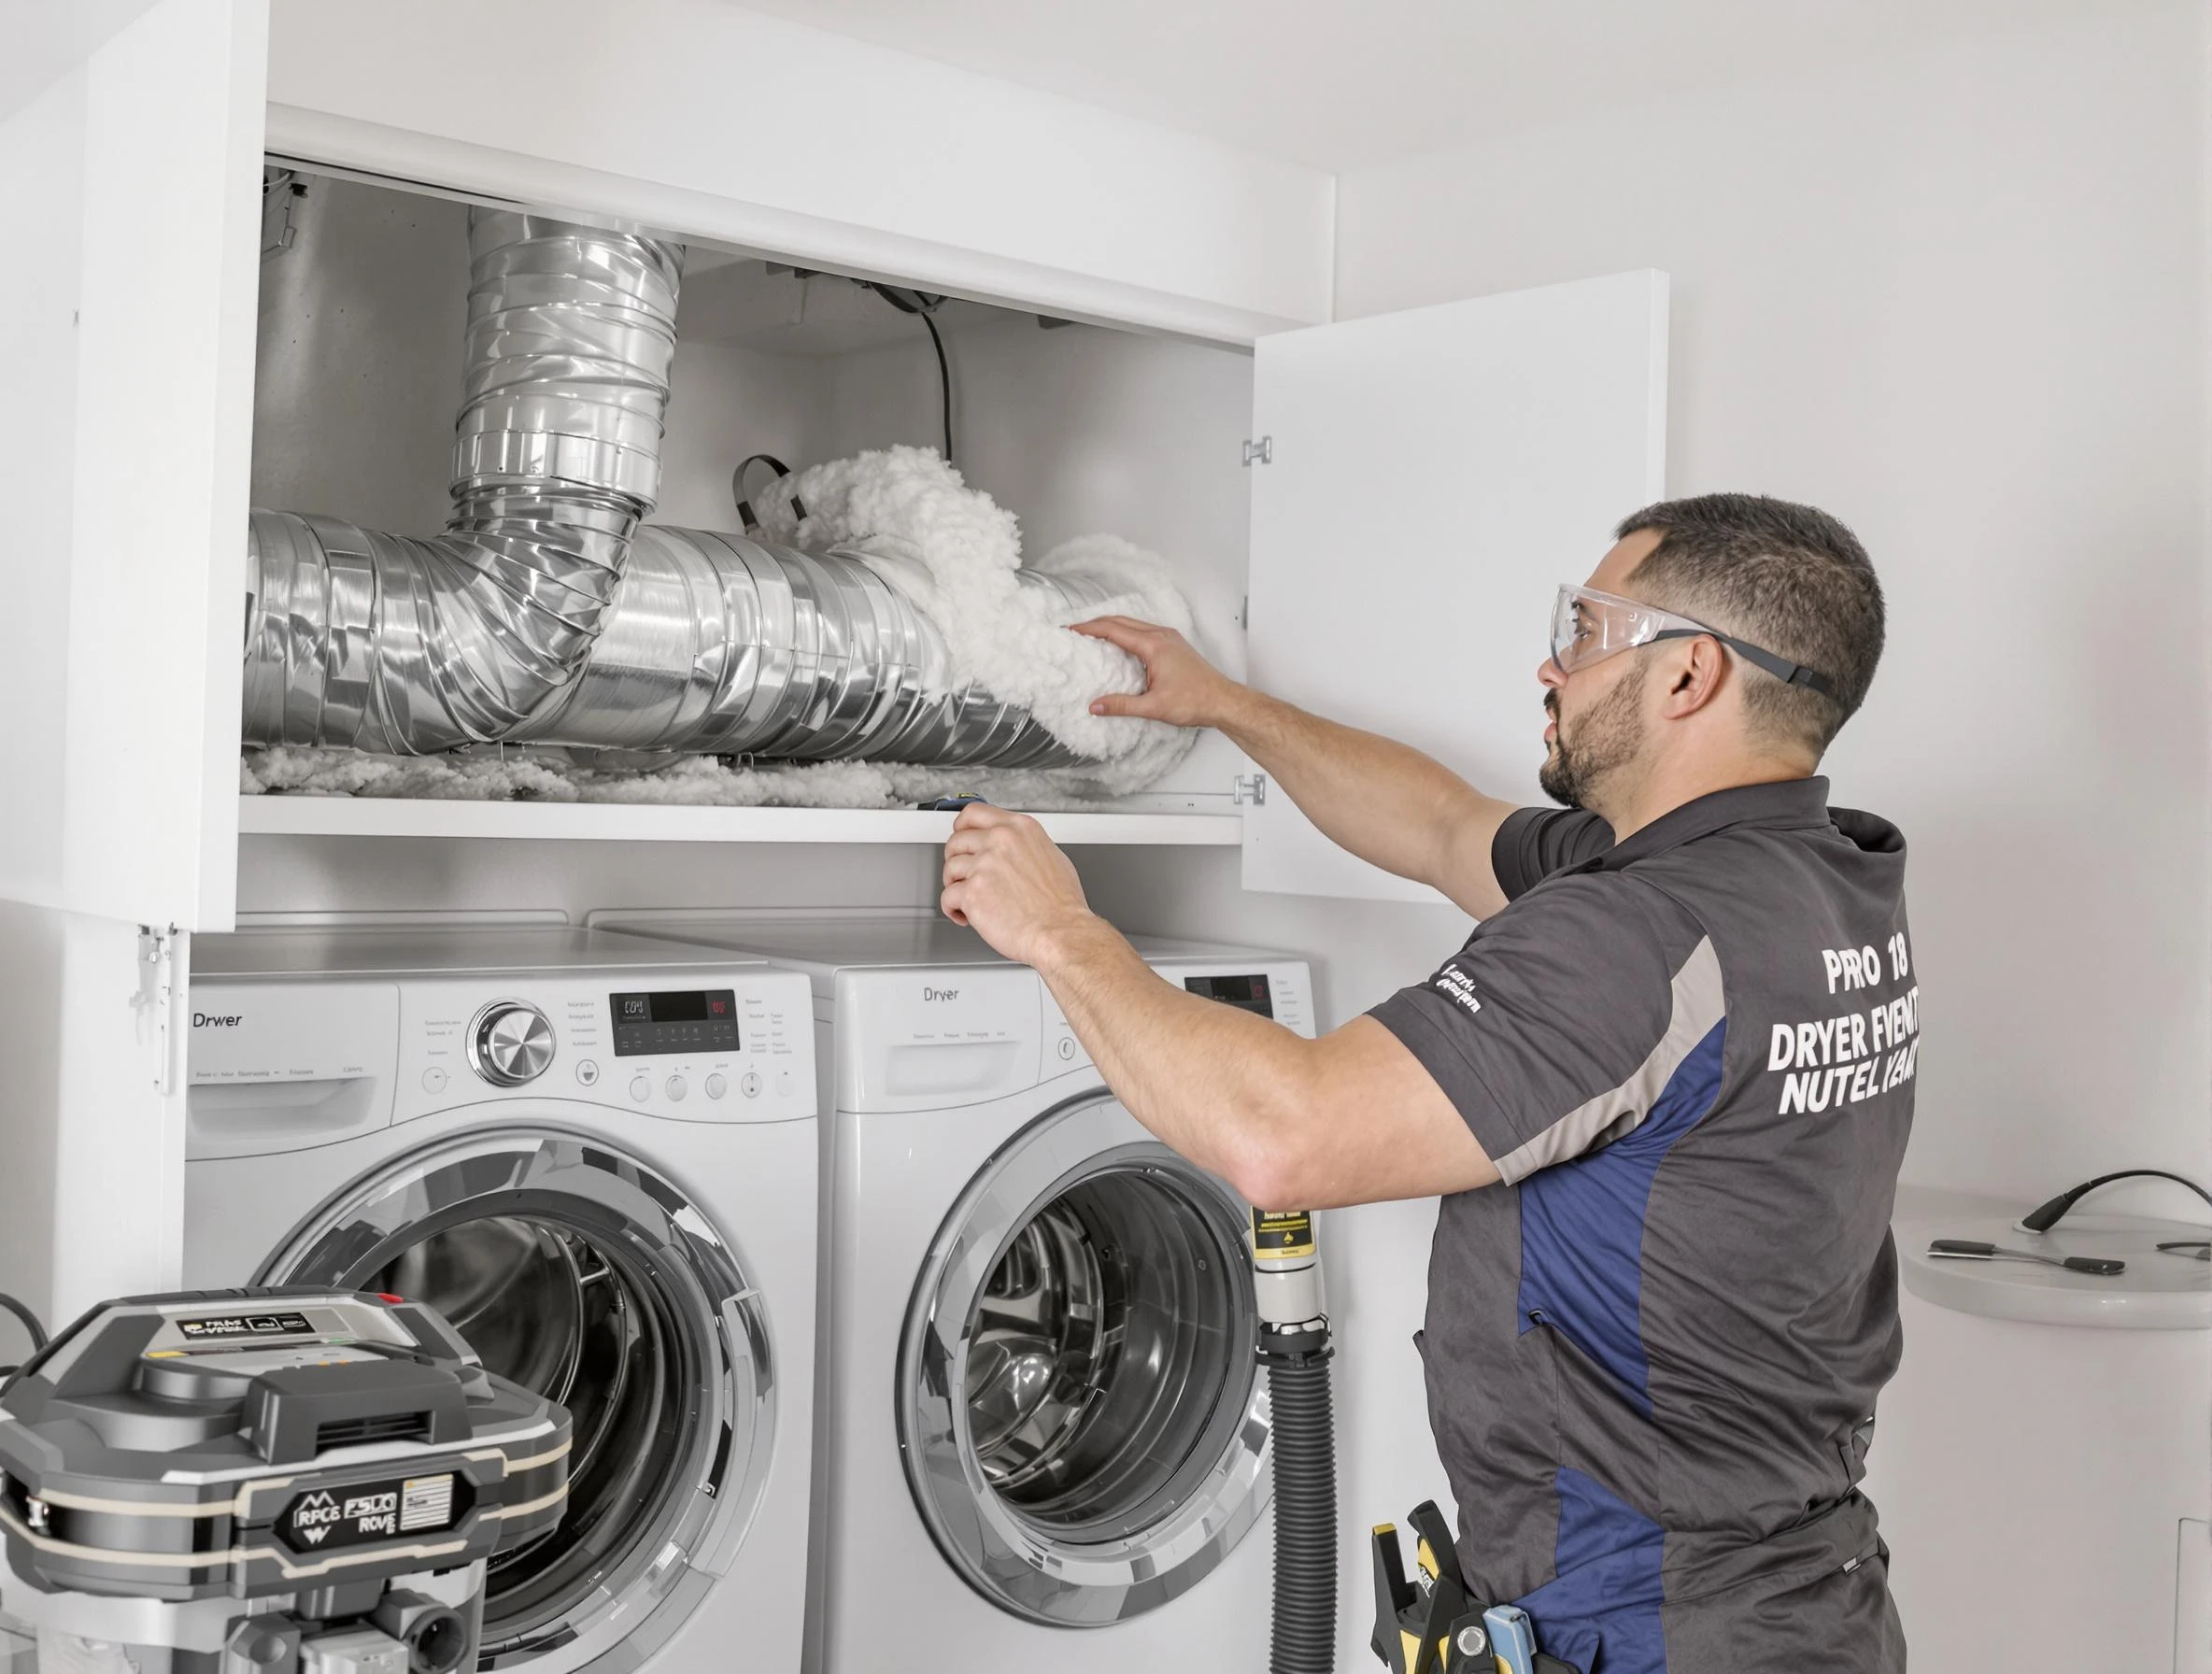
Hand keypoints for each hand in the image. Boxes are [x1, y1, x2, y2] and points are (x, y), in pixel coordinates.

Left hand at [941, 804, 1095, 967]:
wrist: (1060, 932)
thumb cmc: (1061, 905)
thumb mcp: (1052, 857)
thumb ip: (1024, 846)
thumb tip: (1012, 849)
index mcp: (1019, 829)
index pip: (974, 813)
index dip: (962, 828)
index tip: (961, 836)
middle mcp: (1000, 841)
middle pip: (956, 841)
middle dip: (957, 861)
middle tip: (966, 876)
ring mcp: (984, 865)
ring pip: (949, 869)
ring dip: (956, 886)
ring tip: (972, 900)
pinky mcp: (972, 892)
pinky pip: (947, 897)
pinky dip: (954, 910)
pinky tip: (968, 916)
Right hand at [1071, 616, 1244, 729]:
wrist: (1223, 701)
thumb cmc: (1196, 701)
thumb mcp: (1154, 707)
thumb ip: (1122, 706)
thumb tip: (1095, 706)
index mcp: (1154, 645)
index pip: (1114, 629)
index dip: (1089, 629)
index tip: (1071, 631)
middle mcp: (1161, 636)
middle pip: (1121, 621)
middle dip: (1096, 623)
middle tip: (1076, 631)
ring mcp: (1169, 638)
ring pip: (1133, 624)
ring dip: (1111, 626)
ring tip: (1092, 635)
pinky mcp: (1173, 644)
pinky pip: (1143, 631)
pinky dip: (1125, 632)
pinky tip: (1119, 644)